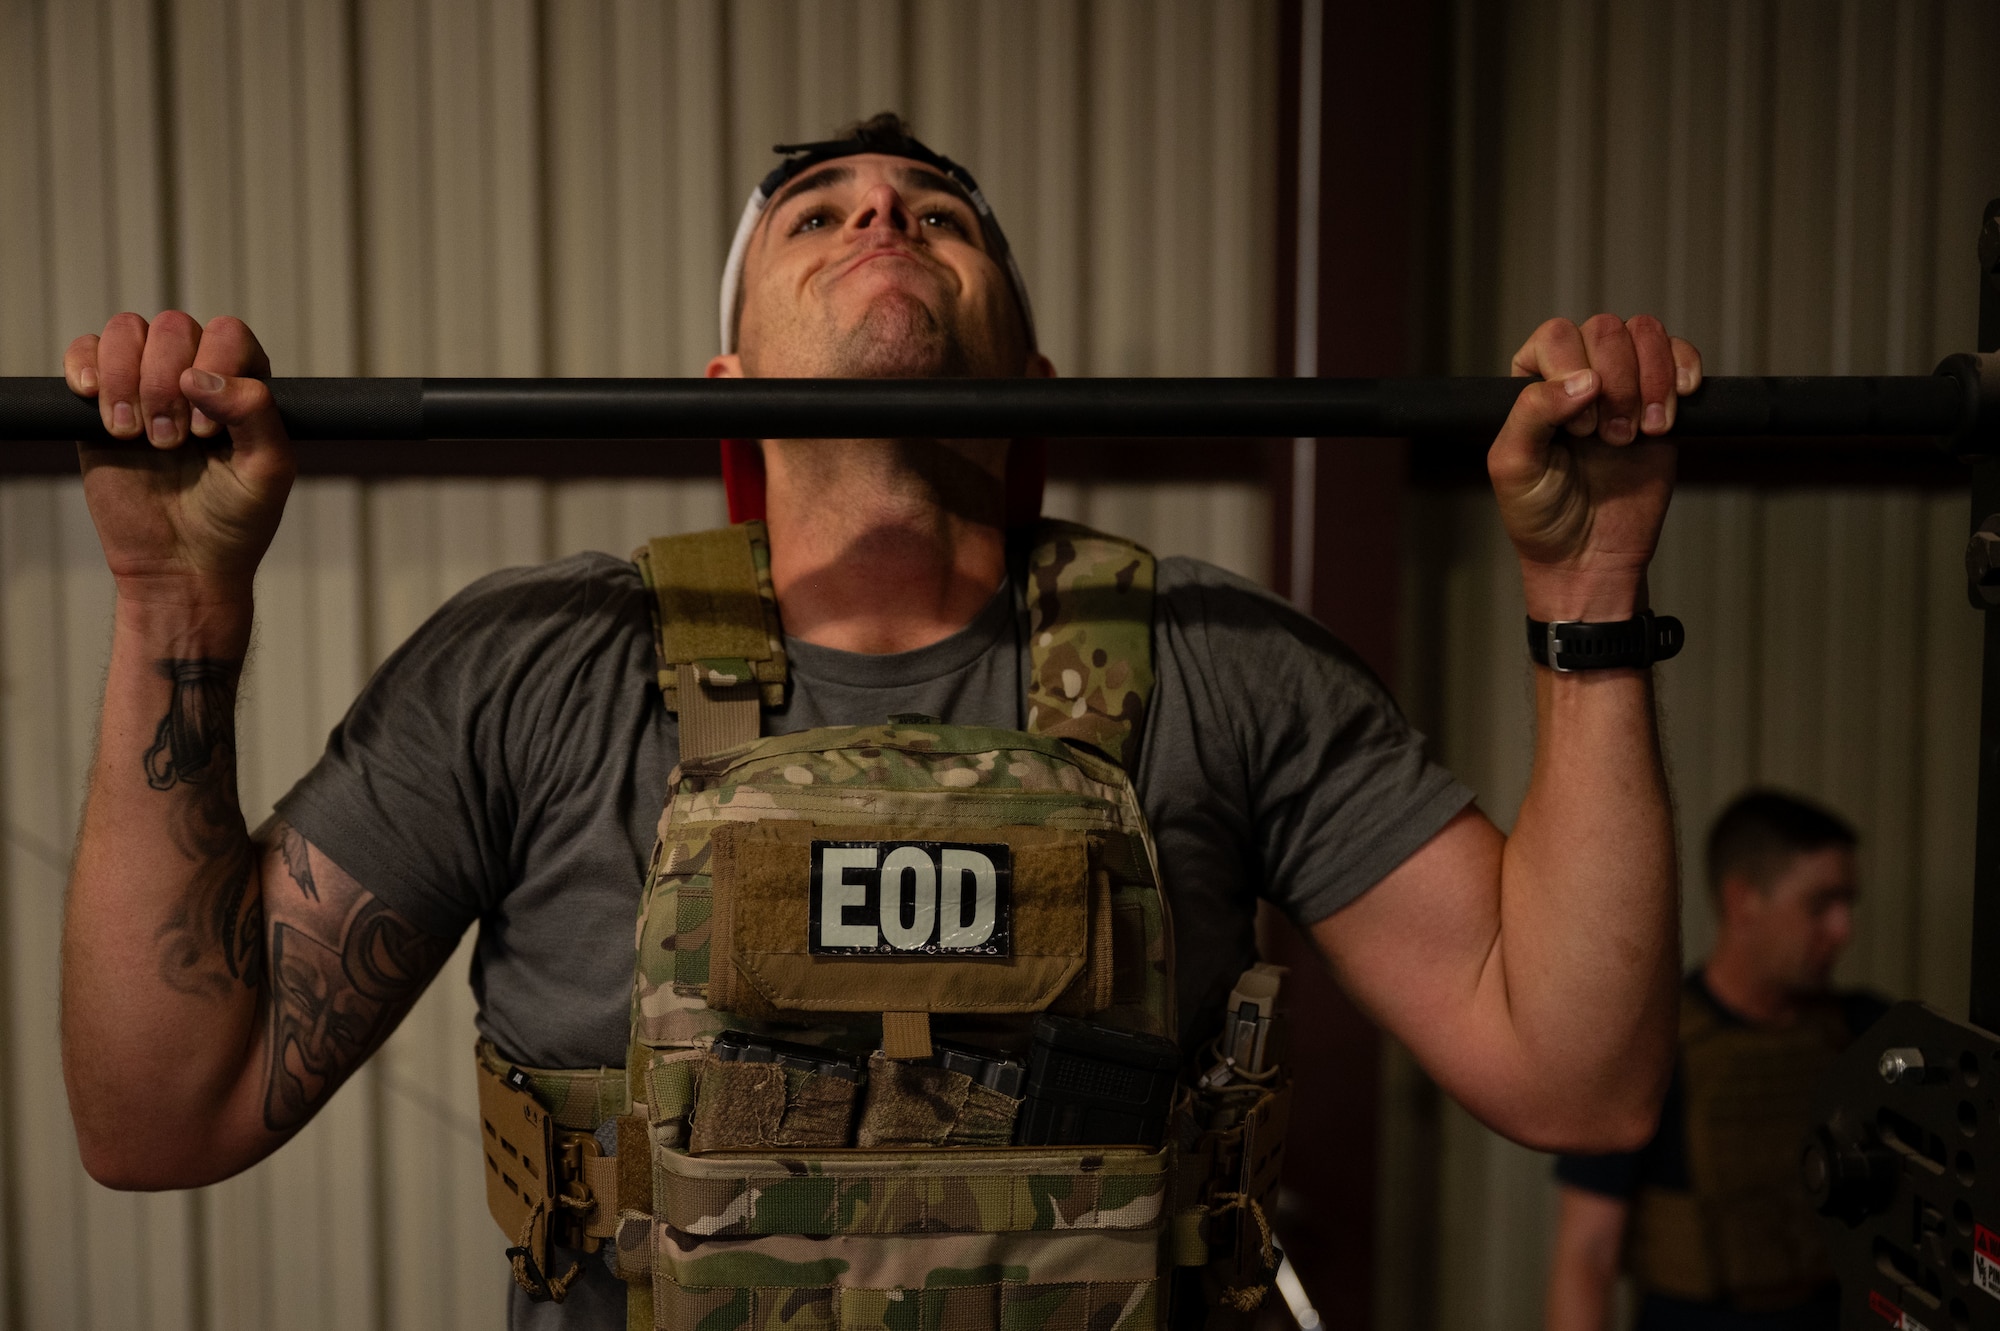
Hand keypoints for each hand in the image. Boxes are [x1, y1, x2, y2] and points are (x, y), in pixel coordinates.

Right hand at [66, 313, 294, 604]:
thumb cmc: (234, 519)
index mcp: (243, 383)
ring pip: (126, 331)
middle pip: (172, 327)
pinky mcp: (100, 402)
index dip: (214, 371)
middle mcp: (195, 374)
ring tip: (135, 435)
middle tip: (171, 443)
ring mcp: (145, 384)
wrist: (180, 564)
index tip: (209, 433)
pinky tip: (97, 404)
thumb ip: (255, 414)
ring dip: (126, 381)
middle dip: (165, 385)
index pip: (227, 333)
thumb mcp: (267, 470)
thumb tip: (198, 376)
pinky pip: (85, 350)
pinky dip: (86, 368)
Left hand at [1488, 315, 1701, 620]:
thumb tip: (1584, 378)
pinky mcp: (1663, 402)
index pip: (1556, 336)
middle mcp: (1577, 374)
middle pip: (1606, 330)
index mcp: (1533, 382)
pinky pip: (1681, 355)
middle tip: (1608, 438)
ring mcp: (1624, 384)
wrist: (1590, 556)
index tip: (1577, 428)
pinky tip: (1673, 411)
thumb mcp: (1514, 466)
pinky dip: (1683, 372)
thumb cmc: (1541, 514)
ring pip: (1645, 334)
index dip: (1572, 372)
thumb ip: (1533, 413)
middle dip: (1616, 383)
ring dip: (1650, 381)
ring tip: (1640, 432)